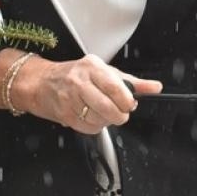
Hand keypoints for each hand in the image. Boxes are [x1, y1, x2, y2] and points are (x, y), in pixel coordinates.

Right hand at [17, 55, 161, 132]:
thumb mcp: (104, 72)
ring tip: (102, 113)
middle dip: (119, 115)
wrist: (41, 83)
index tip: (129, 104)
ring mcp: (69, 98)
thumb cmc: (74, 75)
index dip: (126, 101)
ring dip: (106, 121)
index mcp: (92, 67)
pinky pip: (88, 128)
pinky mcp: (64, 114)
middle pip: (108, 107)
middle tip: (119, 113)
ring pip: (99, 120)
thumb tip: (154, 88)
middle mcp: (79, 81)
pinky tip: (90, 117)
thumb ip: (131, 82)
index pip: (116, 88)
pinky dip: (94, 126)